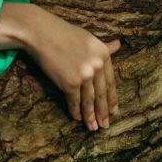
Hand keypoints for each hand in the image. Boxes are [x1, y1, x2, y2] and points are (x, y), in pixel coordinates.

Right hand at [0, 2, 119, 130]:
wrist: (41, 33)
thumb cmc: (63, 33)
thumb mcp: (89, 38)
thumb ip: (104, 47)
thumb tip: (119, 45)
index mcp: (104, 55)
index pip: (110, 82)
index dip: (111, 99)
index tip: (113, 111)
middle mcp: (97, 66)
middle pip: (101, 94)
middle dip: (103, 113)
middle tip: (105, 126)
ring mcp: (84, 76)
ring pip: (88, 101)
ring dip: (90, 116)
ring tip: (93, 127)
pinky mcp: (69, 83)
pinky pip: (74, 101)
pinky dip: (75, 112)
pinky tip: (77, 118)